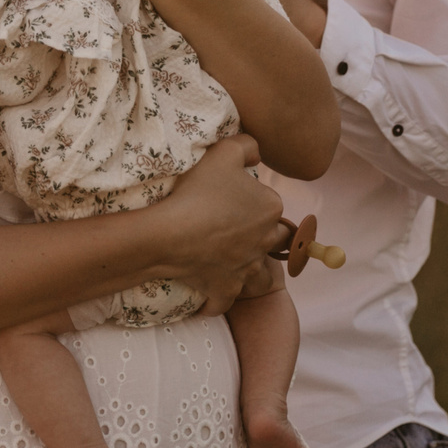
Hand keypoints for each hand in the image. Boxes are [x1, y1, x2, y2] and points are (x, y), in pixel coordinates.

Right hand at [154, 136, 284, 304]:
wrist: (171, 233)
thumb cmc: (198, 190)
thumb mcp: (224, 152)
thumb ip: (247, 146)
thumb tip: (257, 154)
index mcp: (270, 208)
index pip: (272, 203)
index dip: (255, 200)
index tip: (232, 198)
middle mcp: (265, 241)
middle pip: (276, 240)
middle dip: (262, 236)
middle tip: (235, 229)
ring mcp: (246, 269)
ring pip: (259, 275)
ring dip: (250, 270)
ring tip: (231, 262)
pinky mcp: (225, 291)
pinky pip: (225, 302)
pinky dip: (217, 300)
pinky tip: (207, 294)